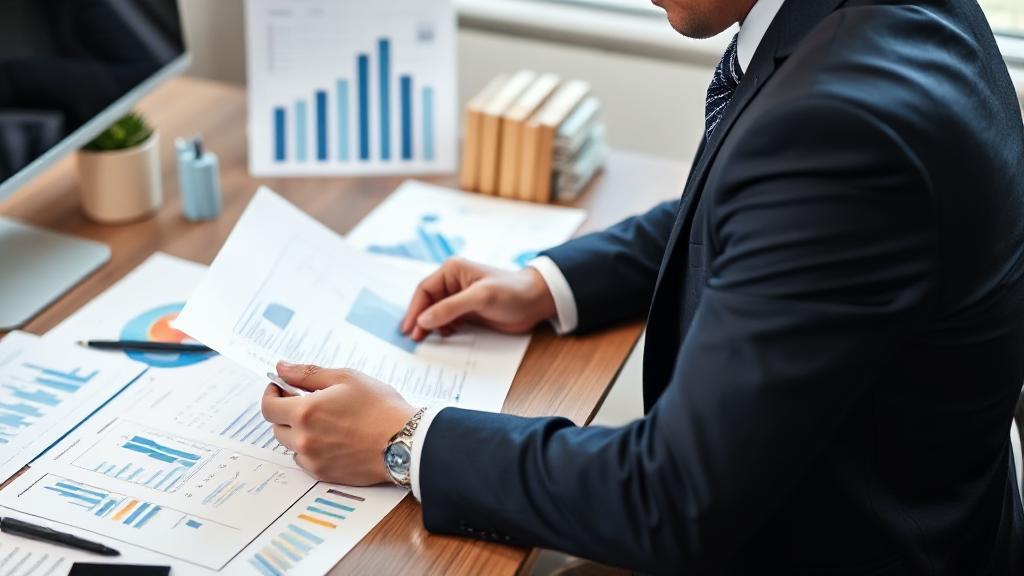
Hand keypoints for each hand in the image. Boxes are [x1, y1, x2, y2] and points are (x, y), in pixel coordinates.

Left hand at [261, 361, 415, 484]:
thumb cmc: (380, 407)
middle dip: (285, 411)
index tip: (280, 387)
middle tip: (305, 401)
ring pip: (290, 444)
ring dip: (297, 431)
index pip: (268, 406)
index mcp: (305, 411)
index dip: (272, 393)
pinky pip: (304, 460)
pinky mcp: (324, 473)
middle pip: (276, 426)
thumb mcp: (346, 378)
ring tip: (322, 421)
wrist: (405, 441)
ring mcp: (313, 459)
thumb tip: (282, 368)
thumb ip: (307, 373)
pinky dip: (309, 449)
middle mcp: (304, 438)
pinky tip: (330, 438)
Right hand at [401, 257, 556, 340]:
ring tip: (423, 341)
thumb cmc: (511, 292)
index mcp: (452, 271)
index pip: (425, 290)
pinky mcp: (468, 312)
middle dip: (419, 320)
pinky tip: (443, 338)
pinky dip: (442, 330)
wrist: (537, 302)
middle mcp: (453, 283)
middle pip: (427, 303)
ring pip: (436, 314)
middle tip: (412, 339)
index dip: (415, 310)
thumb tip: (422, 321)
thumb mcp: (480, 298)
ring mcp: (460, 299)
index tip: (409, 328)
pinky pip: (448, 322)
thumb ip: (450, 308)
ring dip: (429, 326)